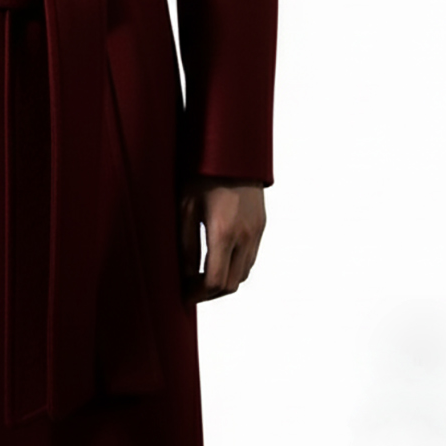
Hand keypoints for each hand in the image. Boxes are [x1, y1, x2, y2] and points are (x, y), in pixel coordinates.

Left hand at [179, 176, 265, 301]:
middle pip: (231, 284)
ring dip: (225, 280)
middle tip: (191, 290)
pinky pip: (251, 257)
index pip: (215, 281)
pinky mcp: (262, 225)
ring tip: (203, 275)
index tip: (184, 296)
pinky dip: (236, 266)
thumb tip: (185, 274)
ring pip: (243, 273)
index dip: (198, 295)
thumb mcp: (185, 207)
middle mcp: (245, 236)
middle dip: (210, 293)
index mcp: (223, 232)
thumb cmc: (203, 174)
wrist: (232, 149)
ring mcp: (256, 231)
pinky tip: (219, 258)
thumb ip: (185, 244)